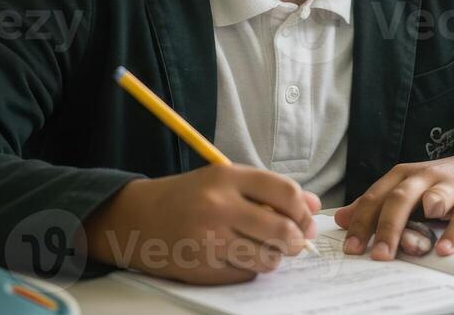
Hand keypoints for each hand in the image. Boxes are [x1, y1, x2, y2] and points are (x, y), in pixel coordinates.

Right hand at [90, 165, 320, 283]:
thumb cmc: (190, 196)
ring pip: (268, 258)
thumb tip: (313, 206)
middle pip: (282, 230)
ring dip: (276, 257)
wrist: (140, 218)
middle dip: (296, 239)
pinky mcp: (204, 268)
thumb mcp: (226, 180)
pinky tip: (240, 255)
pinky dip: (252, 268)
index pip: (284, 192)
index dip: (303, 209)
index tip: (306, 218)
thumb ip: (269, 190)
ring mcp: (210, 240)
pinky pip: (246, 274)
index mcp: (227, 178)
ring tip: (267, 248)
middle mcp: (219, 207)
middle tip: (295, 241)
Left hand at [333, 146, 453, 260]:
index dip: (361, 221)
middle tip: (377, 255)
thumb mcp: (409, 189)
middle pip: (400, 198)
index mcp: (404, 175)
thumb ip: (377, 203)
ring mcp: (452, 186)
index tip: (350, 248)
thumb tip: (341, 218)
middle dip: (386, 227)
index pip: (376, 197)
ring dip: (421, 218)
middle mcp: (425, 176)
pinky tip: (444, 248)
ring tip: (412, 244)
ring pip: (433, 198)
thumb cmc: (445, 184)